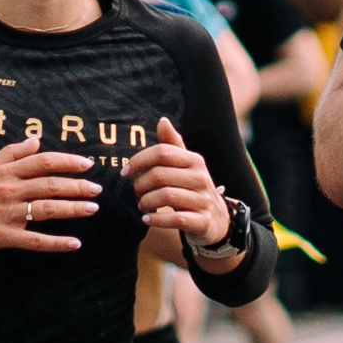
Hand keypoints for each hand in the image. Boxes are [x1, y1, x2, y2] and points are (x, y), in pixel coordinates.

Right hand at [0, 139, 107, 256]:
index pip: (42, 162)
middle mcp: (8, 190)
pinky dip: (56, 243)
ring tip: (92, 208)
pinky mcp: (3, 236)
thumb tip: (35, 140)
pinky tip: (75, 243)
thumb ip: (11, 153)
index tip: (87, 164)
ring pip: (46, 209)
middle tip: (97, 189)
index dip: (67, 161)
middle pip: (49, 184)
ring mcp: (6, 214)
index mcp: (6, 172)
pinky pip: (34, 240)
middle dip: (77, 186)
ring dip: (72, 209)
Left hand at [127, 132, 238, 255]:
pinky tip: (147, 219)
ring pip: (166, 196)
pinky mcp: (203, 221)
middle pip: (160, 174)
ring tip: (142, 205)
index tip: (126, 172)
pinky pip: (176, 219)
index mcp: (194, 161)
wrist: (217, 220)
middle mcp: (201, 178)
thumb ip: (172, 145)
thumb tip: (162, 121)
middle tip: (135, 192)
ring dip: (146, 202)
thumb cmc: (193, 189)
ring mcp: (203, 200)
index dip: (139, 160)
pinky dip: (157, 220)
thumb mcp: (186, 166)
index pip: (162, 152)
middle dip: (140, 184)